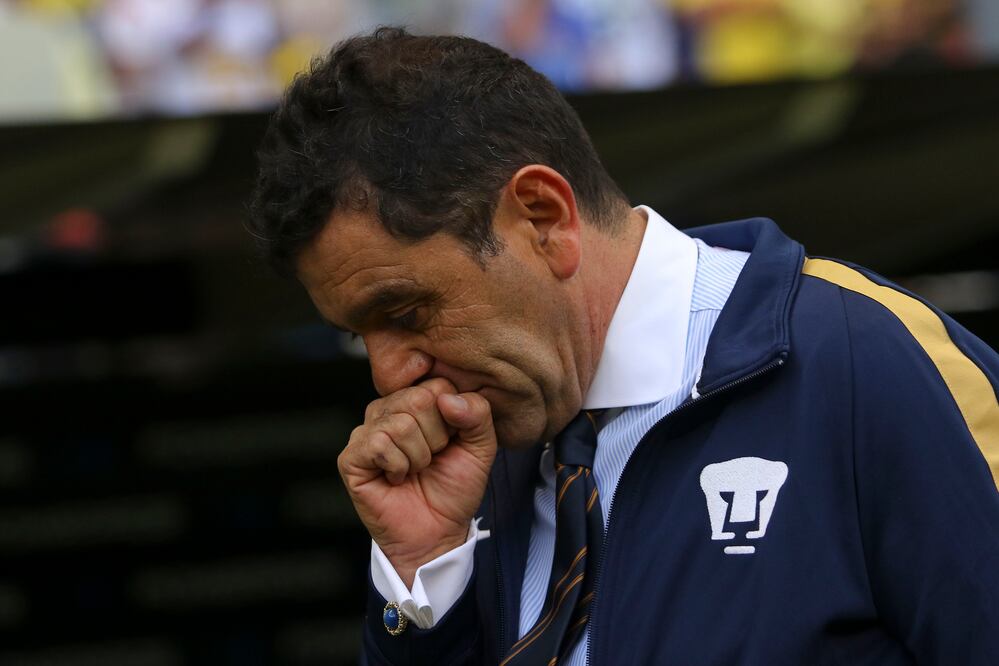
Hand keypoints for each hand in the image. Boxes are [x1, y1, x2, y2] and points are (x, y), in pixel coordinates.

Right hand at [338, 378, 497, 586]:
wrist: (437, 532)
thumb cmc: (454, 488)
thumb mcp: (480, 447)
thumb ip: (477, 414)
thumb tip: (448, 398)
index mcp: (418, 400)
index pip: (439, 385)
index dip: (454, 420)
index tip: (451, 444)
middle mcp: (389, 409)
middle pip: (419, 399)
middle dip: (436, 439)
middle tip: (431, 460)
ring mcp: (367, 431)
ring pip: (401, 423)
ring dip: (418, 457)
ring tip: (415, 471)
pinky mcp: (351, 456)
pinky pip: (379, 444)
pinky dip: (398, 467)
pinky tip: (396, 478)